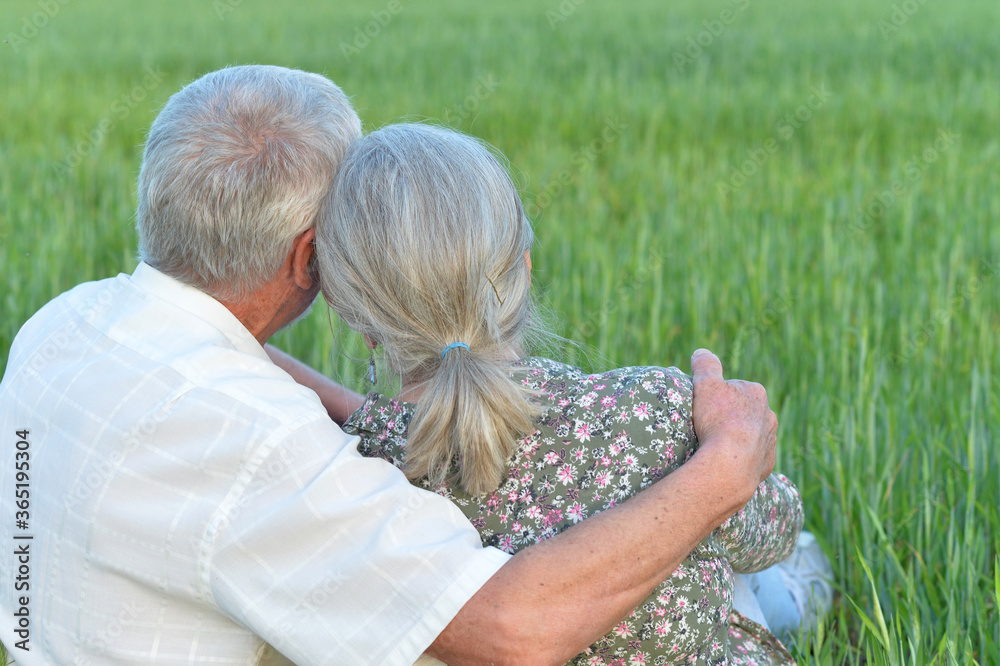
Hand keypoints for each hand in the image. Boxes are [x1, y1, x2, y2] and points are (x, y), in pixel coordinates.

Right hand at [689, 348, 776, 504]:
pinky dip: (741, 458)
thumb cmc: (718, 420)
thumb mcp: (706, 384)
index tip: (704, 406)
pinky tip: (726, 462)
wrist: (730, 464)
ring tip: (716, 446)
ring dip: (737, 438)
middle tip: (708, 426)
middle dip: (730, 416)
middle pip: (745, 412)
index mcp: (756, 393)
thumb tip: (701, 352)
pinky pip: (752, 458)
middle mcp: (769, 415)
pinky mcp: (767, 464)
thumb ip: (705, 365)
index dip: (717, 396)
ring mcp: (770, 441)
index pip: (734, 388)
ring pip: (751, 435)